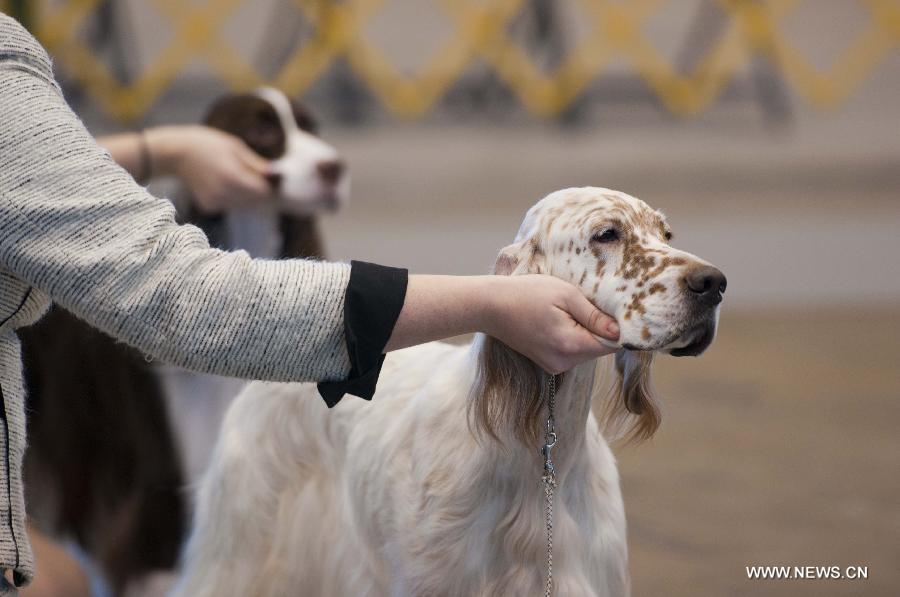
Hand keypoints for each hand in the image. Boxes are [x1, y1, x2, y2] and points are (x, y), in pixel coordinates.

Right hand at [145, 125, 272, 212]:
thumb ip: (256, 164)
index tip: (273, 179)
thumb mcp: (235, 147)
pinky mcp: (209, 207)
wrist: (176, 153)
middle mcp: (224, 193)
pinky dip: (235, 198)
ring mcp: (215, 202)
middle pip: (256, 202)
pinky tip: (226, 184)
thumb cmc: (207, 144)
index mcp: (232, 177)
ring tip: (239, 177)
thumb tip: (276, 174)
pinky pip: (232, 206)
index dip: (271, 187)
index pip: (263, 192)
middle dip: (261, 192)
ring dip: (249, 196)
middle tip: (259, 178)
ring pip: (245, 206)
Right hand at [384, 274, 618, 373]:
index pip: (612, 344)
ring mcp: (555, 365)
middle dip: (601, 327)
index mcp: (571, 345)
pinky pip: (572, 351)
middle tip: (590, 302)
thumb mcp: (565, 295)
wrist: (489, 306)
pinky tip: (559, 319)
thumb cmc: (525, 293)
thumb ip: (594, 315)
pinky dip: (573, 336)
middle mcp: (564, 362)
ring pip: (586, 350)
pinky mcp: (547, 363)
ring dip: (586, 331)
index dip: (619, 327)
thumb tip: (620, 331)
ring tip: (570, 308)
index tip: (618, 310)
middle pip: (599, 348)